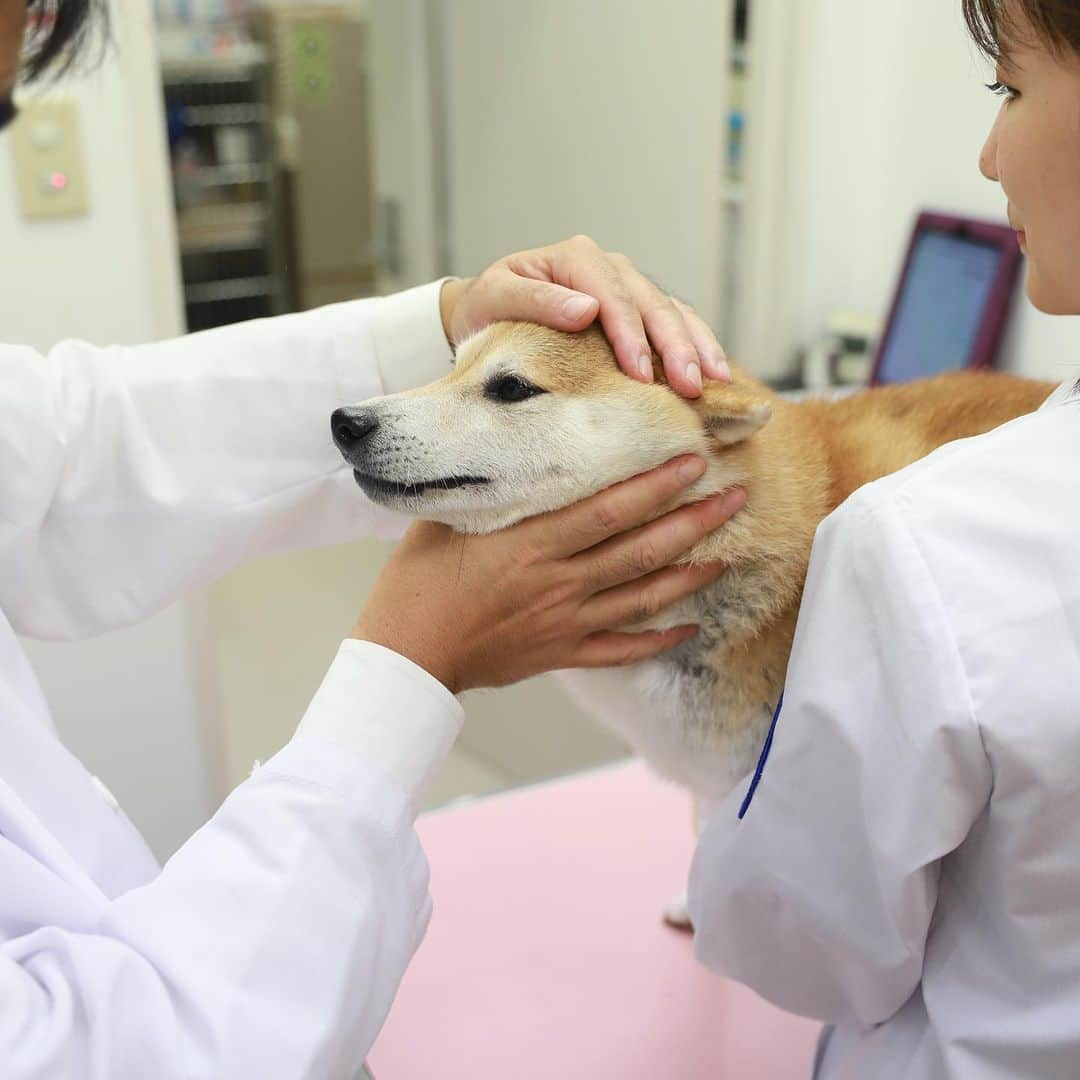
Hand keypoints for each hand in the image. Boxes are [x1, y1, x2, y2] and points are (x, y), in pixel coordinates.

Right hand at [350, 456, 744, 693]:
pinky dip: (658, 641)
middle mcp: (559, 581)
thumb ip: (488, 489)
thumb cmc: (417, 583)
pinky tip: (689, 628)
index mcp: (532, 543)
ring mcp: (565, 621)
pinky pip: (621, 649)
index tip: (692, 462)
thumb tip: (510, 451)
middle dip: (693, 522)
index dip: (657, 486)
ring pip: (642, 597)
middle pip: (640, 549)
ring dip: (688, 576)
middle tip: (733, 497)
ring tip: (725, 555)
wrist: (407, 653)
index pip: (610, 509)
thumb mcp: (446, 520)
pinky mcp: (562, 652)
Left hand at [439, 234, 730, 398]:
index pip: (613, 296)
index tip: (640, 374)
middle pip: (653, 304)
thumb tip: (585, 309)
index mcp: (576, 259)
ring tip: (716, 381)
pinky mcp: (637, 311)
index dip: (631, 335)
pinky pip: (675, 325)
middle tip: (690, 386)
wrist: (485, 311)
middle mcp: (608, 268)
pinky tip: (714, 374)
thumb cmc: (487, 307)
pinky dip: (696, 347)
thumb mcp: (496, 298)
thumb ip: (535, 300)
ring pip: (673, 312)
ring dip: (698, 346)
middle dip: (675, 346)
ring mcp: (627, 288)